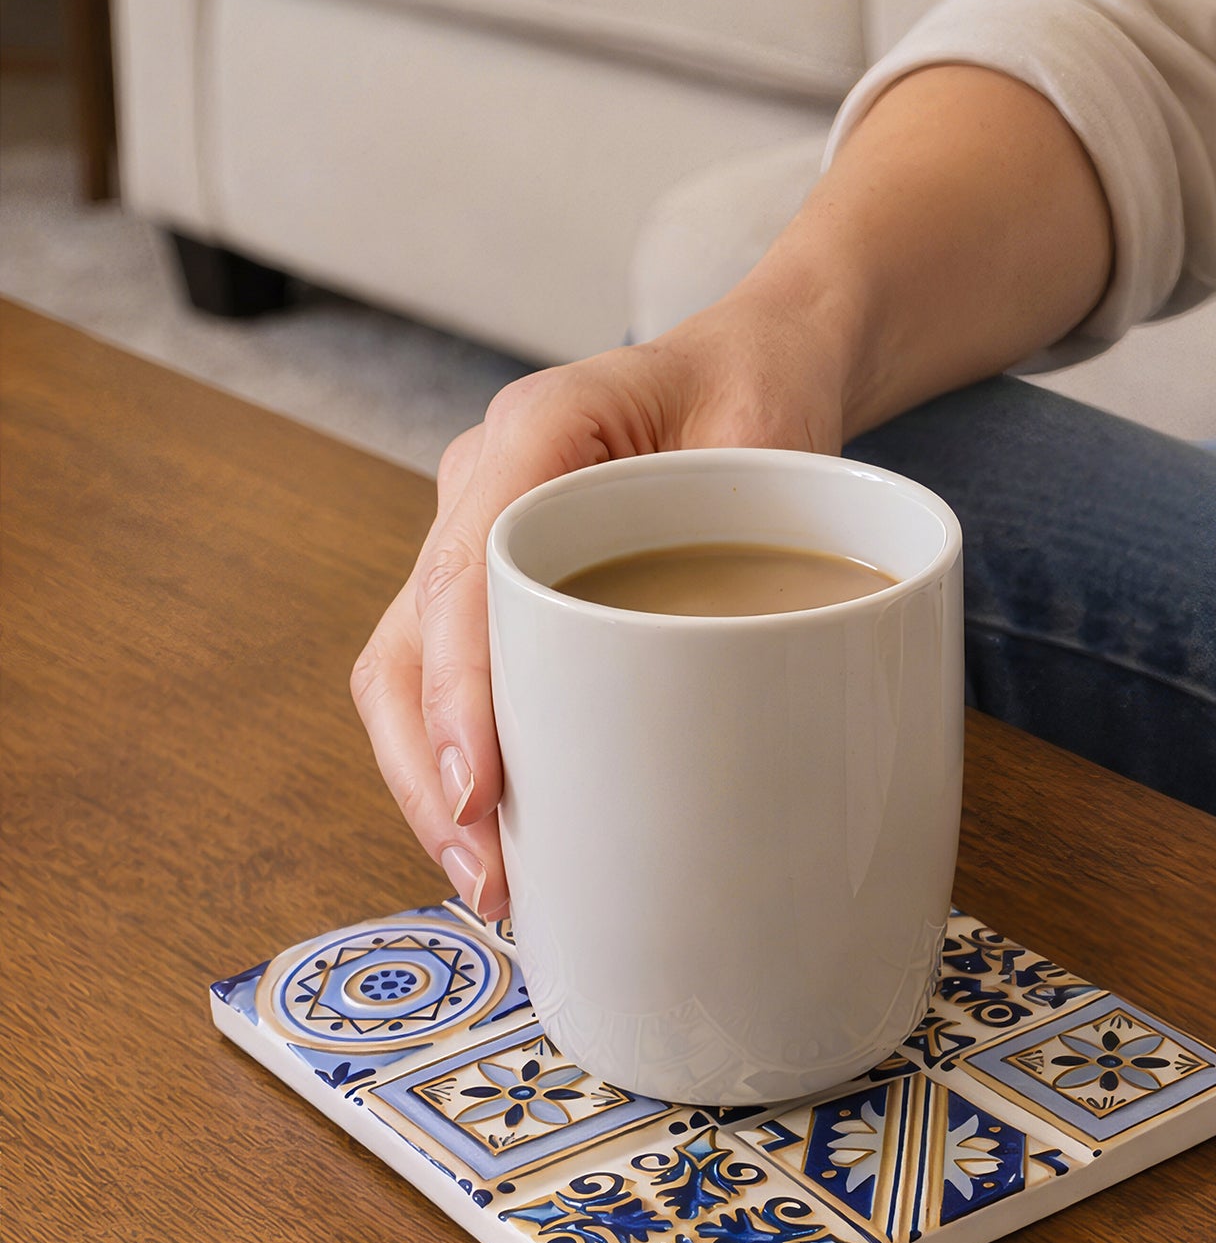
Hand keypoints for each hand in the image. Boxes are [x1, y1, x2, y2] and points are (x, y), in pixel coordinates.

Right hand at [350, 291, 847, 914]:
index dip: (463, 689)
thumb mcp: (777, 435)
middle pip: (412, 638)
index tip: (481, 790)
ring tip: (493, 881)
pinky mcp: (496, 582)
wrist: (754, 361)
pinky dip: (461, 756)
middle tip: (491, 876)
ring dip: (433, 779)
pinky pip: (451, 673)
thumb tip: (743, 671)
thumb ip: (752, 527)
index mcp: (541, 427)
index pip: (466, 566)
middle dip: (432, 767)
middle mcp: (486, 479)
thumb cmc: (762, 389)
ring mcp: (477, 531)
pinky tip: (504, 833)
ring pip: (410, 668)